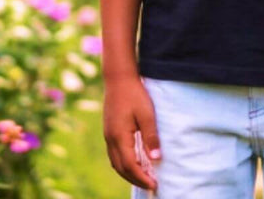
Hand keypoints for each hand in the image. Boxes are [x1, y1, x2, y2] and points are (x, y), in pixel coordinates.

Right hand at [103, 75, 161, 190]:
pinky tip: (134, 162)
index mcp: (119, 137)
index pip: (130, 166)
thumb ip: (151, 137)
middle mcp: (110, 139)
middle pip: (121, 168)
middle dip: (136, 179)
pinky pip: (114, 154)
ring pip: (116, 163)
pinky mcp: (109, 131)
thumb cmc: (134, 94)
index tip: (154, 185)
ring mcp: (107, 135)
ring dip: (129, 173)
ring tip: (143, 177)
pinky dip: (124, 163)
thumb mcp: (147, 114)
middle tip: (151, 185)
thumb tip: (156, 160)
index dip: (142, 178)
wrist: (119, 78)